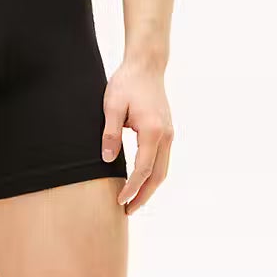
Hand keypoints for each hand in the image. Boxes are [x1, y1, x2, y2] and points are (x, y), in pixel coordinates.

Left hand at [101, 59, 172, 214]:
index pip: (143, 170)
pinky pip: (162, 160)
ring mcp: (170, 133)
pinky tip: (141, 182)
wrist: (146, 65)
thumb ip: (110, 133)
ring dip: (150, 188)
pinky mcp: (167, 131)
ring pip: (163, 170)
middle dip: (143, 196)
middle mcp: (166, 135)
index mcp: (153, 131)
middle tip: (128, 211)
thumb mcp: (112, 106)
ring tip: (134, 202)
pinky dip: (153, 176)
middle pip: (158, 176)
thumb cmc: (127, 83)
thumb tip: (107, 159)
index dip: (131, 188)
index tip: (119, 201)